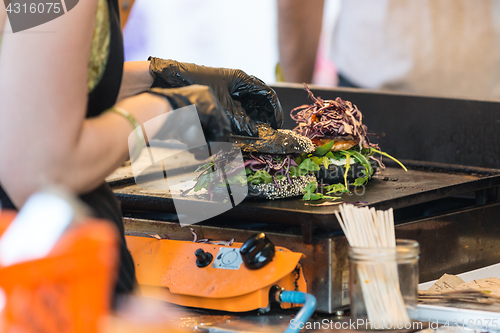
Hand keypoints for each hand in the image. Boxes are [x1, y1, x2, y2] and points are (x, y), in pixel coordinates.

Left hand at [148, 57, 283, 136]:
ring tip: (254, 134)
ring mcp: (226, 90)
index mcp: (241, 79)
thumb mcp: (222, 105)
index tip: (278, 125)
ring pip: (245, 107)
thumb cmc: (197, 84)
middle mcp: (236, 83)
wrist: (170, 78)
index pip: (267, 93)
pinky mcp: (217, 98)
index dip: (275, 110)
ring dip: (250, 121)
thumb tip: (254, 133)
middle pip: (258, 101)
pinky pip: (233, 110)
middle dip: (264, 117)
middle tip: (268, 133)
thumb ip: (240, 119)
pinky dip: (238, 121)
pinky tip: (238, 131)